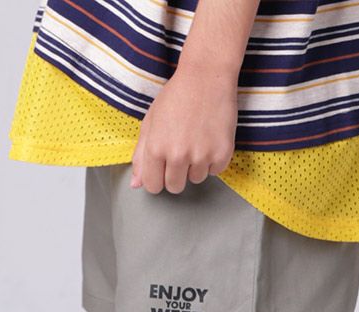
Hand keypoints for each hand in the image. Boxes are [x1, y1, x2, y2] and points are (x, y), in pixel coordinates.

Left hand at [130, 63, 237, 194]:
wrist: (206, 76)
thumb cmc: (177, 96)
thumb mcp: (151, 122)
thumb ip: (141, 155)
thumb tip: (136, 184)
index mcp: (156, 148)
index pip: (153, 186)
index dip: (158, 177)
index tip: (163, 167)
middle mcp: (178, 156)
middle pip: (175, 187)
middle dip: (177, 174)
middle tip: (182, 150)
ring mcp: (201, 156)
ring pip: (196, 179)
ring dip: (196, 165)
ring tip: (197, 139)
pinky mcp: (222, 153)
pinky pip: (215, 171)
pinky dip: (213, 159)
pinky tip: (210, 138)